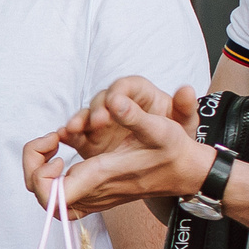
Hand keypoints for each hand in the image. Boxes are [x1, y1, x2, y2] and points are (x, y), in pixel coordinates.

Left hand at [34, 91, 214, 218]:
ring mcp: (93, 198)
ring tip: (53, 147)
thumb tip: (114, 101)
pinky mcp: (95, 197)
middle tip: (49, 143)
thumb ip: (134, 116)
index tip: (55, 148)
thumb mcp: (158, 128)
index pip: (53, 195)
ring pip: (48, 200)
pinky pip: (61, 199)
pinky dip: (51, 181)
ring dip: (40, 172)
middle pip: (42, 198)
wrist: (187, 173)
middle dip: (32, 167)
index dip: (40, 174)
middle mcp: (93, 192)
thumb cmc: (172, 151)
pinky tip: (61, 159)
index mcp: (101, 177)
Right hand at [67, 78, 193, 154]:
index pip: (125, 86)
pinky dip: (68, 136)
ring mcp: (103, 123)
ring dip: (78, 121)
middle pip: (101, 100)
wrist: (169, 162)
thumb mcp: (185, 124)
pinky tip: (61, 139)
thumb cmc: (178, 137)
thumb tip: (187, 90)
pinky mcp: (91, 139)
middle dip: (96, 109)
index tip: (114, 102)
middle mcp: (118, 106)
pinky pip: (76, 135)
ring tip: (73, 130)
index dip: (118, 92)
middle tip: (97, 122)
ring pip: (86, 116)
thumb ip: (185, 107)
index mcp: (140, 95)